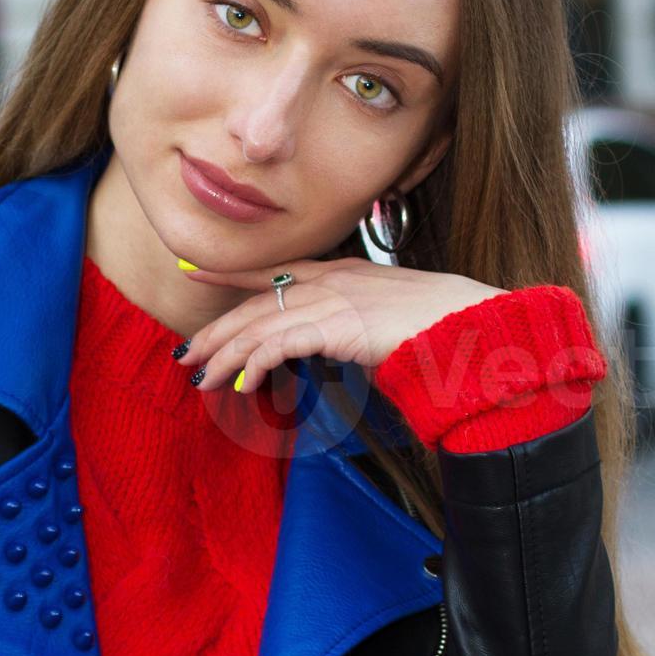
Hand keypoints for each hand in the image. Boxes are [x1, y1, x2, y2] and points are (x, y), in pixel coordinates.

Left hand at [174, 255, 507, 391]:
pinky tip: (241, 384)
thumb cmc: (438, 329)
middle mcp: (331, 280)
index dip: (231, 275)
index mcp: (342, 272)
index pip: (274, 271)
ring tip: (201, 378)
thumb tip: (335, 349)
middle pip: (256, 303)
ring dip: (225, 354)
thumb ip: (352, 330)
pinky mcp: (335, 324)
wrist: (469, 327)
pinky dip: (254, 364)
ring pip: (259, 324)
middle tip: (185, 353)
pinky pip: (277, 344)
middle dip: (217, 329)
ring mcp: (332, 299)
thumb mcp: (384, 323)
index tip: (195, 272)